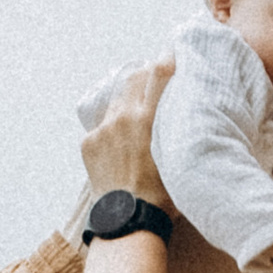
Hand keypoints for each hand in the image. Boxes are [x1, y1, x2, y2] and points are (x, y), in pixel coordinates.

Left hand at [81, 59, 172, 206]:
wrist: (128, 220)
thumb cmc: (163, 194)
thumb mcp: (179, 155)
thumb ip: (178, 127)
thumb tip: (184, 110)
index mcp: (149, 119)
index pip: (159, 74)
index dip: (167, 58)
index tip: (172, 51)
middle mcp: (124, 117)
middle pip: (134, 79)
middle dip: (145, 74)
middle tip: (154, 79)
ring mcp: (103, 129)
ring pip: (117, 102)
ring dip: (128, 102)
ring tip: (137, 116)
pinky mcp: (88, 142)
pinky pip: (103, 125)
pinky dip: (113, 128)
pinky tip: (121, 144)